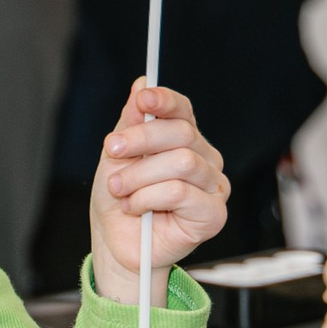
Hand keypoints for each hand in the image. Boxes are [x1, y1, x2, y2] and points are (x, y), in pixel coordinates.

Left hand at [89, 81, 228, 304]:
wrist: (117, 244)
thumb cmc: (119, 200)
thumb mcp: (116, 157)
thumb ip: (131, 123)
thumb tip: (142, 83)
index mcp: (184, 140)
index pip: (183, 111)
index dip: (164, 100)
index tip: (142, 99)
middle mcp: (205, 160)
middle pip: (182, 133)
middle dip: (140, 139)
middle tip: (112, 150)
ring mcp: (213, 187)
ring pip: (182, 162)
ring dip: (139, 175)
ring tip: (120, 189)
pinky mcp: (214, 214)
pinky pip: (181, 192)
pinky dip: (148, 198)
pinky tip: (137, 208)